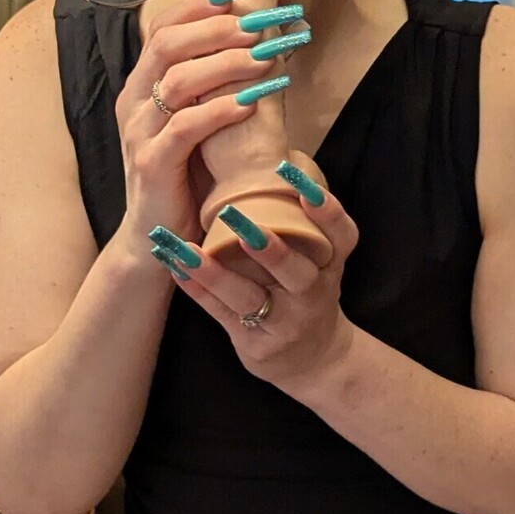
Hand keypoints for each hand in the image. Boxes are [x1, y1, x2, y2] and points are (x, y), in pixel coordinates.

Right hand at [114, 0, 284, 261]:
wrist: (155, 237)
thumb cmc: (185, 174)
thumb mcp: (196, 120)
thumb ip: (211, 84)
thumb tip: (257, 39)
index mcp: (143, 84)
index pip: (165, 27)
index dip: (202, 5)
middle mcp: (135, 101)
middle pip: (168, 44)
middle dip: (217, 29)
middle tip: (260, 25)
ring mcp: (139, 132)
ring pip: (178, 80)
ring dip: (225, 64)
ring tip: (264, 57)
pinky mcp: (152, 164)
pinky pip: (185, 127)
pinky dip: (219, 110)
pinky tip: (249, 103)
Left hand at [148, 159, 359, 394]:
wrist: (314, 359)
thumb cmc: (307, 288)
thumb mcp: (319, 256)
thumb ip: (300, 218)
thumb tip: (273, 154)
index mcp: (332, 262)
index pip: (340, 234)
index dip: (326, 212)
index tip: (303, 187)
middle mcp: (314, 293)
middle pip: (296, 271)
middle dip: (270, 248)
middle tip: (240, 221)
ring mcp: (286, 322)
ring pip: (249, 296)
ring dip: (216, 272)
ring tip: (188, 250)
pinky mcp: (257, 344)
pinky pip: (222, 314)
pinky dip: (197, 289)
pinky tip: (174, 266)